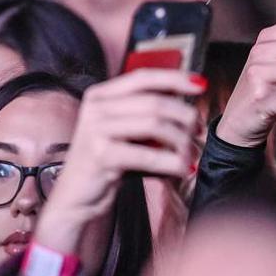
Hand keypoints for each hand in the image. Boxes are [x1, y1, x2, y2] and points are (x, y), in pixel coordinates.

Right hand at [32, 68, 203, 253]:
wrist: (75, 198)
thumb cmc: (106, 163)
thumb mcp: (122, 131)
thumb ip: (144, 115)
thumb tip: (186, 106)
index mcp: (101, 95)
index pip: (143, 77)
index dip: (174, 78)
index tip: (200, 85)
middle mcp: (96, 107)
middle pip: (155, 102)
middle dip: (184, 116)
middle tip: (198, 131)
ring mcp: (96, 129)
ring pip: (155, 124)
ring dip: (181, 140)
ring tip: (191, 154)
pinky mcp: (101, 154)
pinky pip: (148, 154)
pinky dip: (171, 161)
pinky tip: (181, 168)